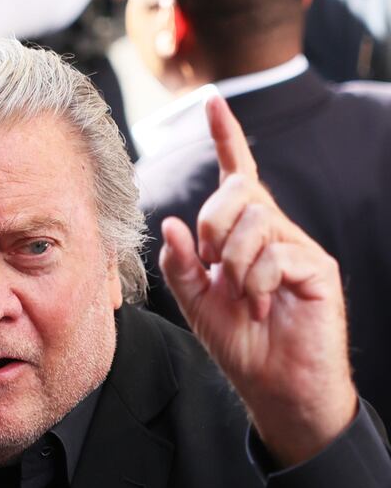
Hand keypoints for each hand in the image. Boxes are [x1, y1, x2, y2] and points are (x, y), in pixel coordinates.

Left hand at [159, 96, 356, 466]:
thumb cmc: (239, 342)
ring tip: (240, 295)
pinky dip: (256, 283)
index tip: (212, 102)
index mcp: (243, 235)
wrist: (274, 385)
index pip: (237, 174)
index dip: (227, 137)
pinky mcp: (317, 268)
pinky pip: (277, 253)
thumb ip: (181, 264)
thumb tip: (171, 223)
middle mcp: (272, 232)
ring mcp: (297, 247)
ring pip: (256, 219)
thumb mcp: (196, 301)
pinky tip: (261, 306)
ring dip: (234, 261)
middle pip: (238, 191)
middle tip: (212, 265)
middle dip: (213, 225)